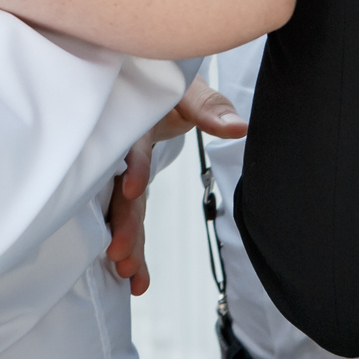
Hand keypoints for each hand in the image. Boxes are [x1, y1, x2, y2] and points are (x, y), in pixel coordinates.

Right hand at [103, 77, 244, 294]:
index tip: (133, 190)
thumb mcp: (190, 90)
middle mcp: (122, 148)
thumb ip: (211, 108)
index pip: (132, 145)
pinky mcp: (129, 185)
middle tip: (120, 253)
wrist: (149, 81)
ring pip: (123, 208)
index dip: (133, 167)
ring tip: (127, 272)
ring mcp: (123, 170)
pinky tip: (136, 278)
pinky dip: (134, 245)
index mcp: (134, 121)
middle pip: (120, 186)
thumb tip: (239, 129)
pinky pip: (131, 215)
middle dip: (123, 221)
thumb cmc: (168, 82)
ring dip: (126, 240)